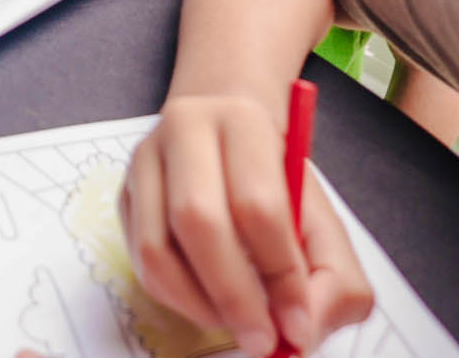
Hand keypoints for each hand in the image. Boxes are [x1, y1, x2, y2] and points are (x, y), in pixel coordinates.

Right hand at [122, 96, 373, 355]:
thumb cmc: (277, 187)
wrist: (230, 144)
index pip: (259, 204)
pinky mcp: (125, 195)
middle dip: (234, 295)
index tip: (297, 324)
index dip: (280, 274)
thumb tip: (300, 330)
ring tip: (235, 322)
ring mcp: (145, 161)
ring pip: (157, 248)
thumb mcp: (324, 224)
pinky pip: (139, 261)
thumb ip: (334, 280)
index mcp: (245, 123)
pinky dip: (175, 298)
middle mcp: (186, 130)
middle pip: (198, 220)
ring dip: (199, 303)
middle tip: (261, 340)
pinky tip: (208, 304)